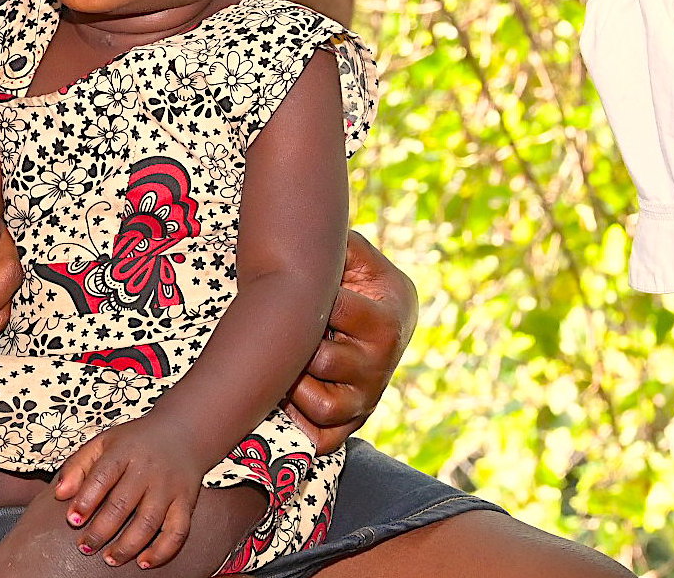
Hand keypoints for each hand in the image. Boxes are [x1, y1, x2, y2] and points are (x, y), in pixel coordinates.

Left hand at [52, 416, 211, 568]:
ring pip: (149, 522)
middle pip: (123, 504)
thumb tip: (59, 494)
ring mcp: (169, 486)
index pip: (103, 475)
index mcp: (124, 451)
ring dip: (127, 545)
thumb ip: (77, 465)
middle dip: (101, 530)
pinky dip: (162, 550)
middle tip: (85, 546)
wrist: (184, 431)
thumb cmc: (136, 442)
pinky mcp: (186, 501)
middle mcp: (148, 469)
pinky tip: (144, 561)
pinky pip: (178, 531)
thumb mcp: (104, 442)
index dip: (86, 499)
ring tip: (110, 558)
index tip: (73, 520)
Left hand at [284, 231, 416, 453]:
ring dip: (295, 382)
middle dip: (299, 343)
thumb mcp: (357, 257)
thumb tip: (306, 236)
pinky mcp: (353, 423)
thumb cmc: (362, 284)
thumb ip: (340, 245)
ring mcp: (369, 397)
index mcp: (387, 318)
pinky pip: (321, 437)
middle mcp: (383, 363)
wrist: (387, 324)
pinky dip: (299, 424)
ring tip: (289, 358)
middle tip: (286, 329)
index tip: (296, 291)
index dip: (309, 300)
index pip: (336, 310)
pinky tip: (287, 396)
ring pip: (320, 403)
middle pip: (323, 360)